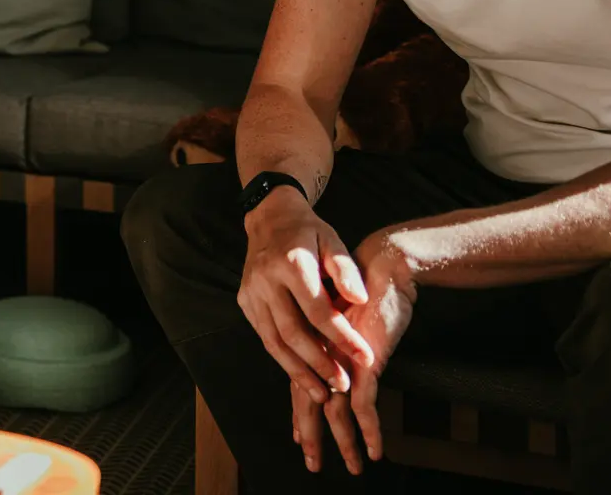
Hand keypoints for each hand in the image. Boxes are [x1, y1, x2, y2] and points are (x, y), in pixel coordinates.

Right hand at [239, 188, 376, 404]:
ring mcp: (251, 292)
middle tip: (342, 385)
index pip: (318, 310)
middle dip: (319, 363)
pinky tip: (302, 374)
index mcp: (290, 263)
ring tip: (321, 393)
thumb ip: (346, 270)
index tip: (365, 358)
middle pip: (292, 331)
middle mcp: (265, 280)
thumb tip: (359, 301)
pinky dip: (283, 358)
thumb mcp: (333, 240)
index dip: (342, 337)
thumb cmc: (308, 231)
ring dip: (297, 371)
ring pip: (273, 340)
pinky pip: (264, 335)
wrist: (269, 217)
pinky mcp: (244, 301)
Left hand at [294, 233, 415, 475]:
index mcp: (316, 345)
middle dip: (312, 435)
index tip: (299, 436)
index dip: (301, 411)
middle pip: (312, 403)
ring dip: (343, 442)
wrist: (382, 267)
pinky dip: (369, 431)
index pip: (303, 385)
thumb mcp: (348, 320)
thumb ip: (339, 343)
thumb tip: (334, 363)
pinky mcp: (365, 362)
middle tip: (311, 462)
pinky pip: (365, 406)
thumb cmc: (365, 290)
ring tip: (350, 467)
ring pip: (336, 411)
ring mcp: (343, 360)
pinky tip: (375, 451)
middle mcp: (325, 355)